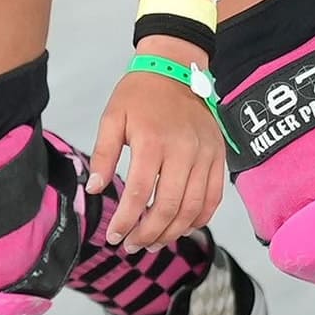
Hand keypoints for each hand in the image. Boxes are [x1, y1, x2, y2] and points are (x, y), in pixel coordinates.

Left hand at [88, 44, 226, 251]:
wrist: (176, 69)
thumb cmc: (140, 94)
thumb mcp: (112, 117)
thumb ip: (102, 154)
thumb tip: (95, 189)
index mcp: (152, 141)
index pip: (138, 194)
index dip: (125, 221)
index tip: (114, 236)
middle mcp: (183, 151)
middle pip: (168, 207)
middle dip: (148, 234)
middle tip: (132, 246)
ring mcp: (205, 155)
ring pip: (192, 208)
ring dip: (172, 232)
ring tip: (153, 243)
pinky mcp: (219, 156)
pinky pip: (213, 197)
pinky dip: (200, 218)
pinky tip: (183, 228)